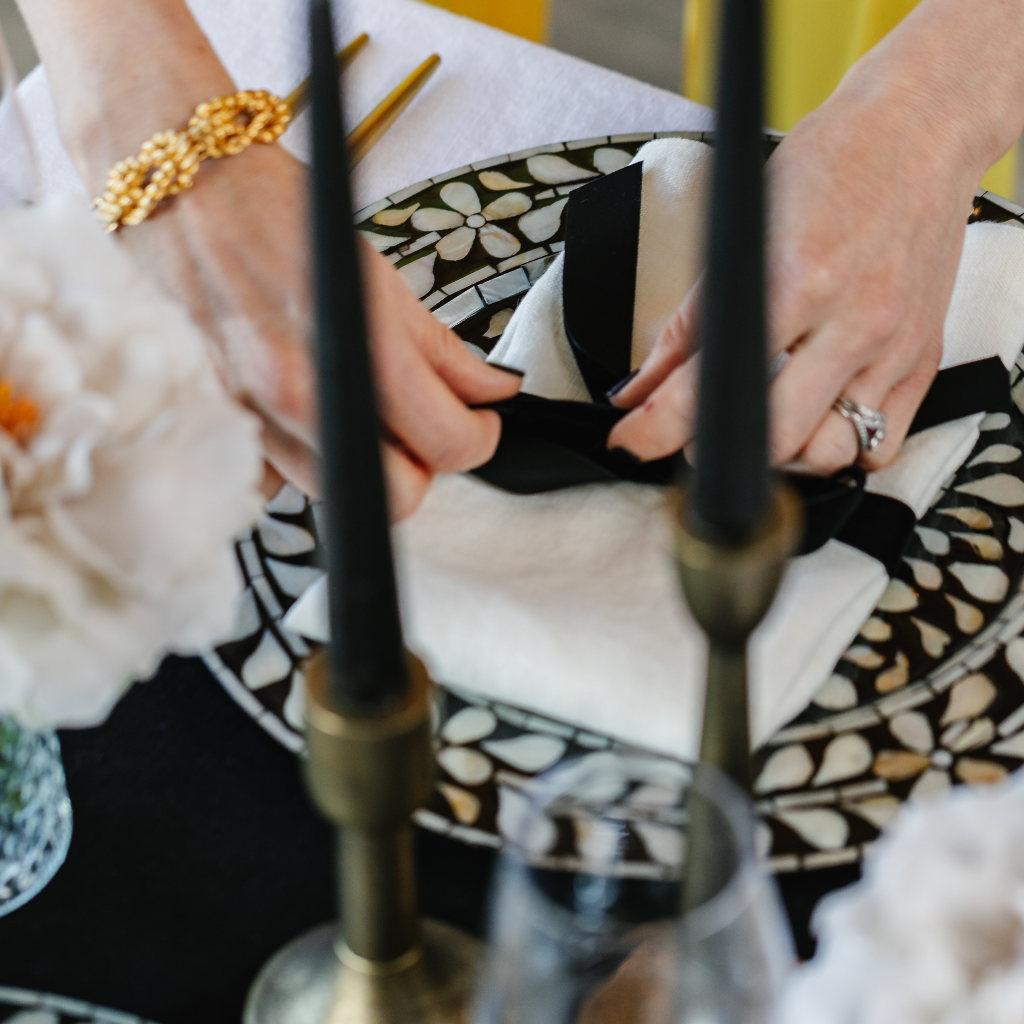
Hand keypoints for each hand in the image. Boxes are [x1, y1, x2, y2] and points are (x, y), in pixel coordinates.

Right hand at [16, 0, 520, 519]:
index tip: (478, 420)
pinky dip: (301, 455)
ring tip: (363, 408)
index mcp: (349, 345)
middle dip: (423, 464)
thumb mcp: (373, 269)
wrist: (175, 187)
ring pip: (337, 491)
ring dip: (364, 462)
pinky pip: (276, 478)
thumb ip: (438, 347)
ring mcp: (248, 415)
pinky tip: (304, 410)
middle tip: (425, 423)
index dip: (477, 437)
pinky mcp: (214, 424)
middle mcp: (294, 393)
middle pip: (396, 494)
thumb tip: (492, 388)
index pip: (445, 444)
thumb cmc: (269, 209)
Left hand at [607, 0, 1023, 473]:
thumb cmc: (831, 167)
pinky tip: (814, 421)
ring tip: (756, 425)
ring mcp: (893, 346)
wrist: (920, 132)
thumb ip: (687, 324)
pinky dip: (839, 448)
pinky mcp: (922, 359)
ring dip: (781, 456)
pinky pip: (882, 445)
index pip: (713, 384)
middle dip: (718, 449)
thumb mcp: (740, 230)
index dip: (658, 427)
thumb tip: (638, 389)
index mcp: (796, 282)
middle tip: (695, 432)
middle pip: (773, 438)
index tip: (632, 440)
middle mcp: (852, 321)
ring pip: (830, 453)